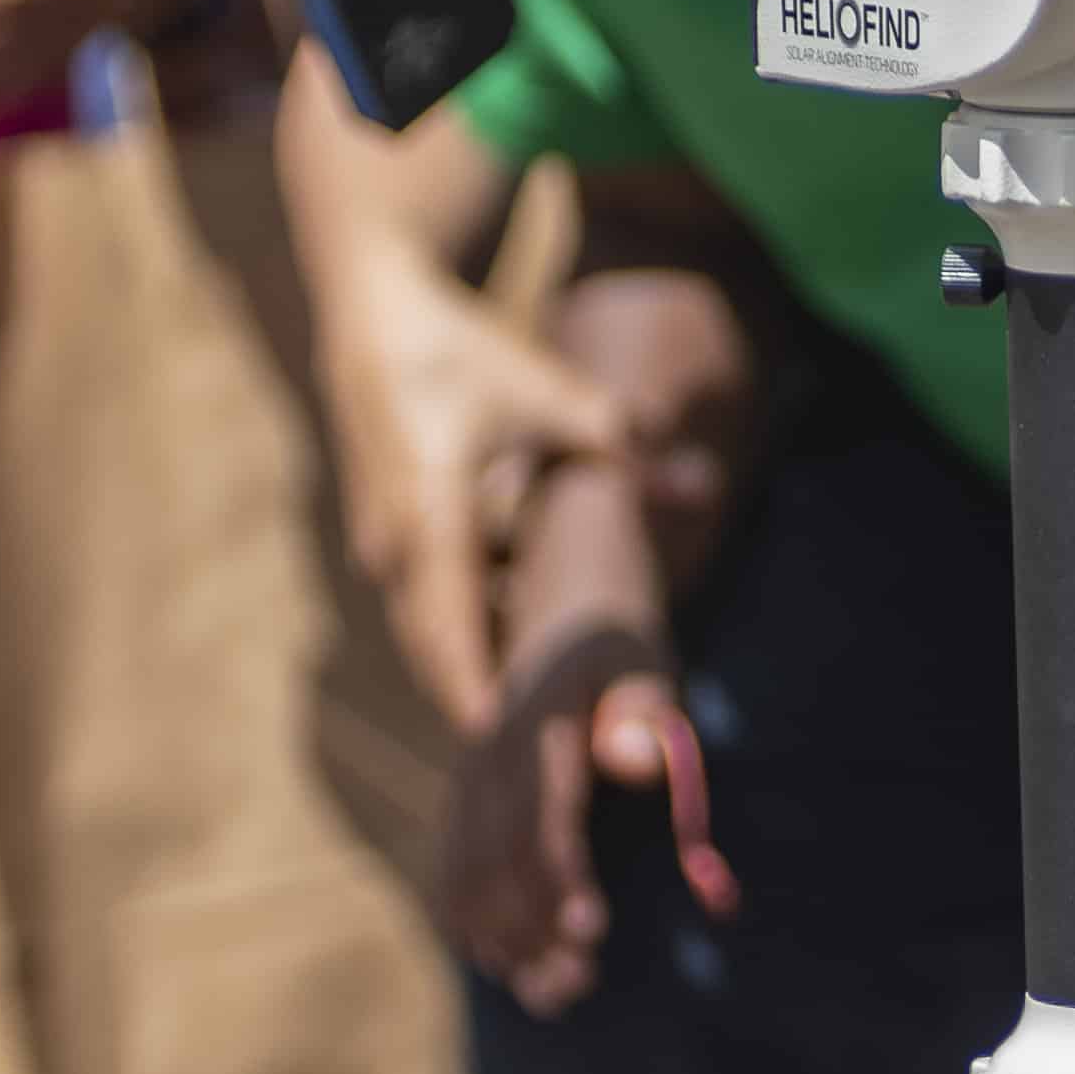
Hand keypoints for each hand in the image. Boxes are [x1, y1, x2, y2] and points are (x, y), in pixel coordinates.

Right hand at [321, 257, 631, 733]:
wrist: (371, 316)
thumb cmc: (461, 351)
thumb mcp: (547, 390)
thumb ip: (623, 444)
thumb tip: (702, 487)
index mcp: (432, 509)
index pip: (449, 616)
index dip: (469, 677)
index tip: (491, 734)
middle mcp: (394, 541)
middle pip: (436, 642)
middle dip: (476, 693)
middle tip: (524, 757)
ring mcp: (379, 544)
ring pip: (431, 625)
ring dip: (476, 661)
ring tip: (532, 712)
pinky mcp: (383, 542)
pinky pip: (426, 602)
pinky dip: (468, 625)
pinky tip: (520, 644)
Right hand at [437, 486, 730, 1015]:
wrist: (559, 589)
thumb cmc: (617, 635)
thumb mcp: (643, 654)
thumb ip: (643, 708)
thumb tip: (636, 763)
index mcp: (533, 721)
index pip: (541, 811)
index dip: (559, 875)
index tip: (589, 934)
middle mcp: (486, 753)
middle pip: (498, 854)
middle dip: (531, 928)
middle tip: (575, 988)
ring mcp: (467, 774)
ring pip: (469, 867)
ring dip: (502, 936)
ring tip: (551, 996)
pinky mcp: (464, 792)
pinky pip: (452, 860)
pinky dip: (467, 915)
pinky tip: (494, 964)